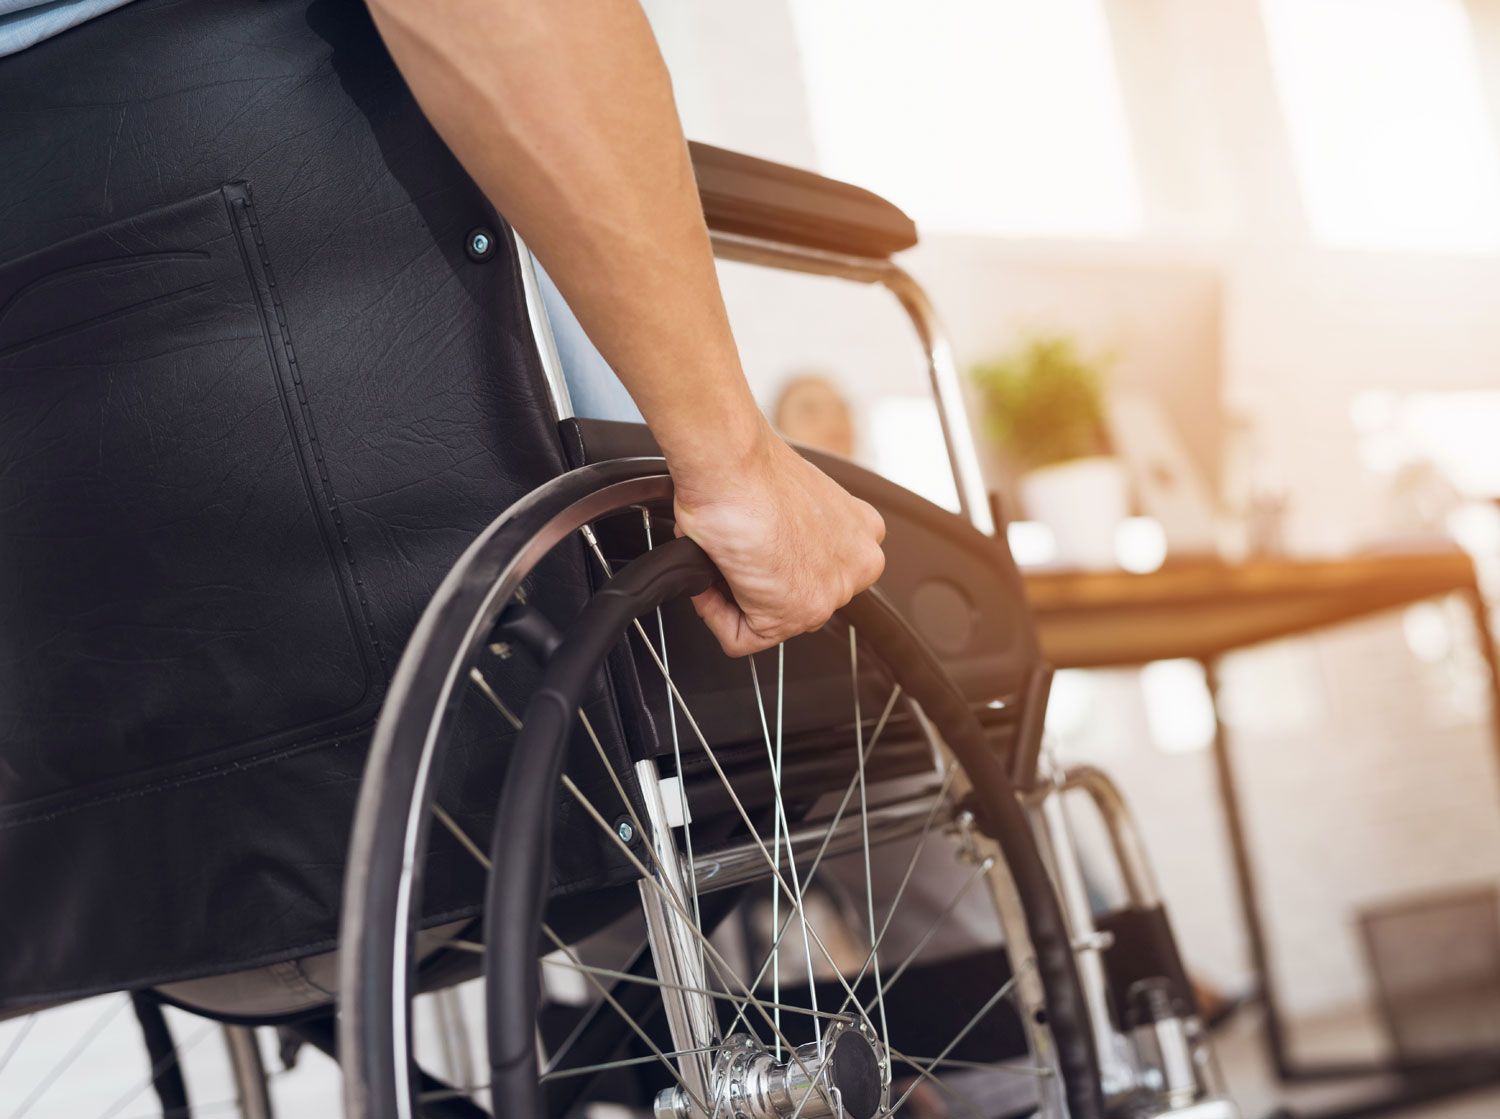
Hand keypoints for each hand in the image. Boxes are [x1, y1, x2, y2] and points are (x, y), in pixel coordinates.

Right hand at [672, 424, 885, 656]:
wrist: (731, 463)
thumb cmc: (748, 469)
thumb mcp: (790, 501)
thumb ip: (793, 532)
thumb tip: (764, 550)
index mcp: (861, 532)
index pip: (817, 572)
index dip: (773, 564)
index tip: (752, 550)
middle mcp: (857, 564)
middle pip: (796, 598)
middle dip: (757, 584)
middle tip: (732, 556)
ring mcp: (830, 593)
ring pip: (769, 620)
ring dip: (733, 598)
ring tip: (721, 562)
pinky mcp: (793, 613)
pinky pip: (741, 638)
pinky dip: (714, 615)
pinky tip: (710, 582)